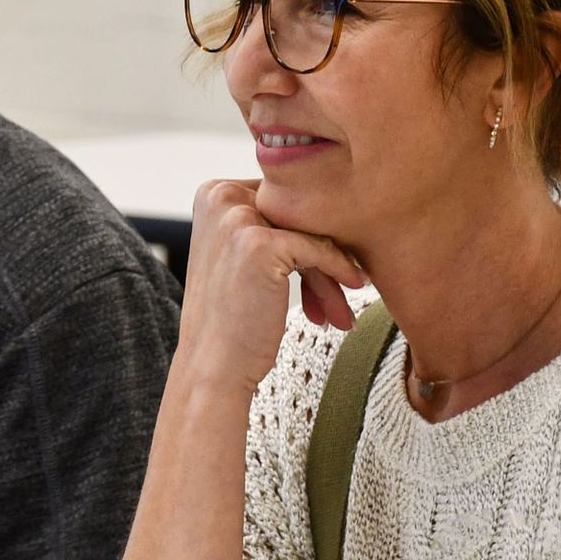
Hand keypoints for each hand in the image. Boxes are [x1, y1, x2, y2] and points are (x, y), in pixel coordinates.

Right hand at [175, 178, 366, 397]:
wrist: (214, 367)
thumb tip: (334, 205)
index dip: (307, 231)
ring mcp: (236, 218)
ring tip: (340, 308)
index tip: (329, 265)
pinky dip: (338, 272)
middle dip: (323, 252)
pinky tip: (349, 295)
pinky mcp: (258, 243)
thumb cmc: (233, 319)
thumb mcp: (240, 255)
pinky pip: (318, 249)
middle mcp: (219, 196)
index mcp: (212, 192)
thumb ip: (269, 222)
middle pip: (297, 213)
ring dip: (332, 271)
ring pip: (310, 231)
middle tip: (343, 288)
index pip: (281, 197)